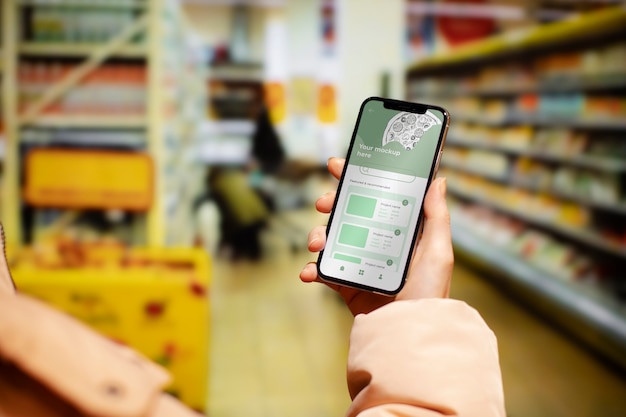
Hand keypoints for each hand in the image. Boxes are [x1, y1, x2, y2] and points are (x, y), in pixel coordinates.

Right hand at [299, 157, 453, 315]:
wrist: (409, 332)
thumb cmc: (429, 292)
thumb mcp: (437, 251)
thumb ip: (436, 216)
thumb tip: (438, 179)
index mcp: (397, 230)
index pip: (374, 197)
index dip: (355, 179)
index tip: (337, 166)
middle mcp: (375, 242)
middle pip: (346, 213)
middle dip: (330, 204)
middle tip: (324, 204)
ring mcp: (358, 262)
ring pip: (330, 239)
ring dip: (316, 235)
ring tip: (316, 244)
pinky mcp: (346, 284)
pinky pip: (324, 272)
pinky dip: (311, 270)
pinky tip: (308, 272)